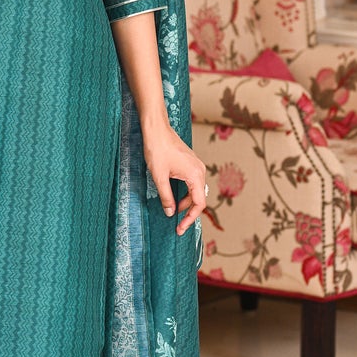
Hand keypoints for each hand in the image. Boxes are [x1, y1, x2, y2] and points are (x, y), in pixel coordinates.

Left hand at [142, 120, 206, 235]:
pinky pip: (192, 182)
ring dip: (185, 201)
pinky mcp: (190, 162)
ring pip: (195, 190)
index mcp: (195, 175)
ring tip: (173, 210)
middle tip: (177, 224)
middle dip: (188, 212)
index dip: (190, 218)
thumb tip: (170, 212)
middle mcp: (200, 170)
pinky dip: (185, 192)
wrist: (156, 129)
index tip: (180, 228)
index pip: (199, 203)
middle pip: (199, 198)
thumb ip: (166, 197)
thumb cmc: (157, 150)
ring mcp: (196, 166)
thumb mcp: (159, 177)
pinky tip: (174, 196)